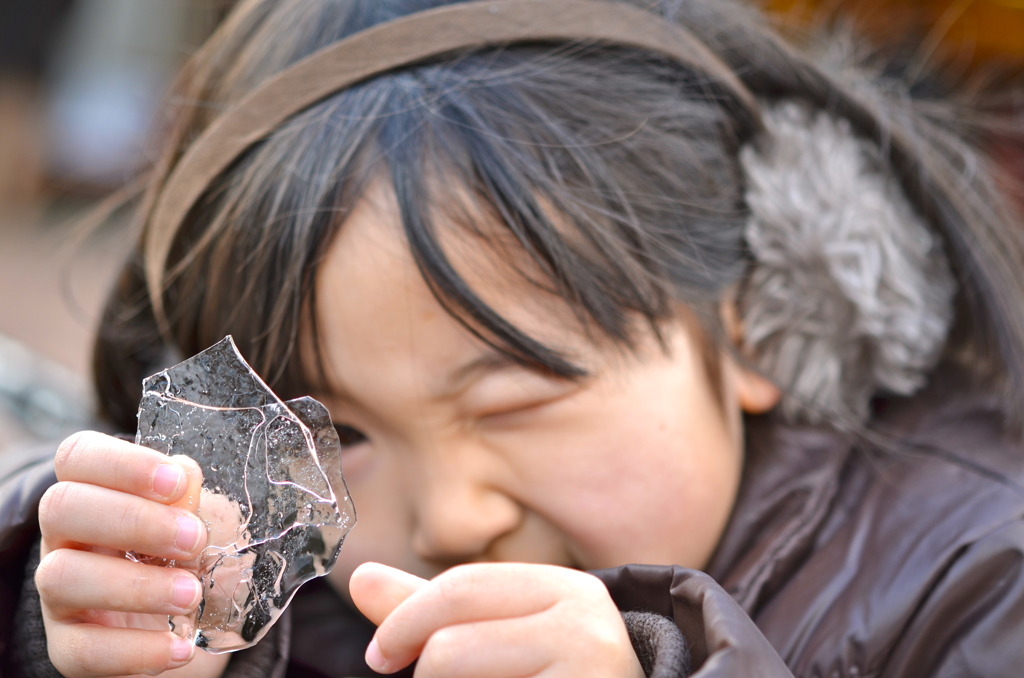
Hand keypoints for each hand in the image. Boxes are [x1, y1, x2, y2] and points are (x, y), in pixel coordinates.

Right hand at [36, 431, 228, 676]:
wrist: (199, 623)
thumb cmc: (195, 553)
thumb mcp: (203, 518)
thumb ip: (194, 499)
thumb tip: (185, 477)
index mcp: (96, 490)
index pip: (79, 456)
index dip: (122, 463)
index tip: (177, 481)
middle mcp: (66, 536)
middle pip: (62, 508)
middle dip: (134, 520)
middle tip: (195, 540)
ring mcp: (60, 592)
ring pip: (61, 578)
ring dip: (135, 585)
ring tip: (192, 595)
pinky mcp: (69, 645)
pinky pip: (82, 650)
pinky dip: (136, 650)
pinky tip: (180, 647)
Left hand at [349, 561, 644, 677]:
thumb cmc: (560, 674)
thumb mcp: (506, 630)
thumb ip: (433, 608)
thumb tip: (359, 578)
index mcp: (569, 588)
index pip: (459, 589)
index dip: (404, 622)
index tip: (380, 657)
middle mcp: (587, 628)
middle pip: (451, 648)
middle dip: (426, 676)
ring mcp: (589, 677)